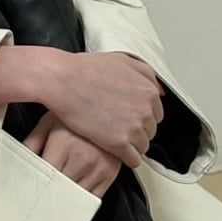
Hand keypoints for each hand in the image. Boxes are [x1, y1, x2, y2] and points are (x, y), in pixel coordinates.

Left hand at [22, 110, 121, 196]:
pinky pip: (92, 198)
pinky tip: (73, 195)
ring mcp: (98, 168)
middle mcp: (82, 158)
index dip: (34, 184)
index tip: (27, 190)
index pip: (43, 175)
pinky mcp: (110, 175)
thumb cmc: (74, 117)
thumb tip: (16, 160)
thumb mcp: (49, 122)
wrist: (110, 110)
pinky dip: (80, 200)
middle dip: (47, 194)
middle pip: (58, 189)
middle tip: (38, 196)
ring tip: (55, 194)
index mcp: (63, 143)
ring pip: (74, 197)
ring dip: (63, 198)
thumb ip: (31, 142)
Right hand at [44, 51, 165, 169]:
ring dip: (130, 145)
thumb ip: (145, 73)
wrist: (62, 80)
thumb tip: (159, 90)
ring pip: (142, 146)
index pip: (156, 113)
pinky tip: (115, 151)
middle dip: (135, 130)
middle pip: (150, 130)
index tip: (128, 116)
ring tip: (113, 138)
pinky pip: (133, 160)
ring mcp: (133, 128)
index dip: (139, 116)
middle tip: (117, 126)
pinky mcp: (119, 144)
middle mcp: (145, 110)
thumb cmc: (85, 70)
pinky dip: (126, 158)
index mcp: (147, 91)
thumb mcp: (121, 60)